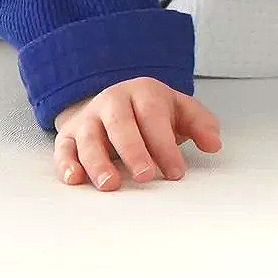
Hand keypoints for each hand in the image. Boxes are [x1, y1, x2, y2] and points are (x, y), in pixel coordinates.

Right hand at [52, 77, 222, 190]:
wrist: (114, 102)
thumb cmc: (152, 113)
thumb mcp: (180, 110)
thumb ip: (200, 124)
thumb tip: (214, 144)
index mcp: (143, 92)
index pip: (153, 116)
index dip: (164, 144)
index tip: (176, 172)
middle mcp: (112, 102)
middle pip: (120, 124)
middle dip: (133, 151)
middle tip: (146, 176)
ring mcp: (88, 119)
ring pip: (90, 138)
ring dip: (99, 162)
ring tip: (111, 185)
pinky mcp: (68, 136)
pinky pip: (63, 149)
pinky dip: (66, 165)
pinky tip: (75, 180)